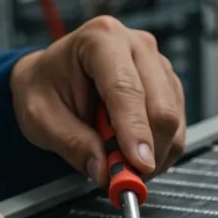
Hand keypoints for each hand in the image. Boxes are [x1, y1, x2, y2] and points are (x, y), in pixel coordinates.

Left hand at [10, 15, 185, 185]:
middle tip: (123, 178)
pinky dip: (159, 151)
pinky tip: (132, 153)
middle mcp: (137, 46)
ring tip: (119, 163)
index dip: (134, 131)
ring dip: (152, 154)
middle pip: (160, 106)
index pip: (126, 89)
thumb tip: (105, 170)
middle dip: (146, 150)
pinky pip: (177, 128)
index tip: (138, 165)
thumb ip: (72, 143)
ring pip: (173, 121)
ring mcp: (158, 66)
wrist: (49, 78)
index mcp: (101, 39)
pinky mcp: (169, 87)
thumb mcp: (40, 118)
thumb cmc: (43, 88)